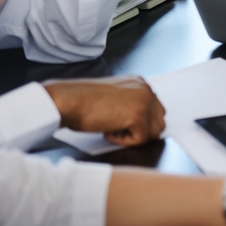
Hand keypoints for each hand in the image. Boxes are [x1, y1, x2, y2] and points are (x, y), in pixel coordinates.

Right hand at [42, 76, 165, 145]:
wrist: (67, 101)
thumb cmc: (82, 102)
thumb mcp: (113, 98)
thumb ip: (130, 103)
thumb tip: (143, 122)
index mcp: (140, 83)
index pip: (156, 110)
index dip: (138, 123)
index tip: (120, 124)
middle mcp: (146, 89)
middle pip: (159, 122)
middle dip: (140, 131)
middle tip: (116, 128)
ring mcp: (144, 100)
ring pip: (153, 132)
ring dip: (133, 136)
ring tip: (111, 128)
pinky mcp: (138, 114)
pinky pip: (140, 140)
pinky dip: (123, 141)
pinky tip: (107, 130)